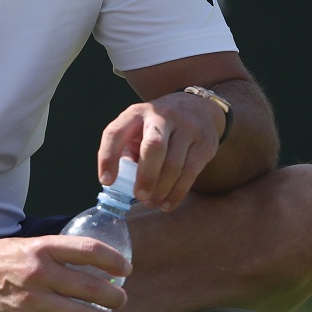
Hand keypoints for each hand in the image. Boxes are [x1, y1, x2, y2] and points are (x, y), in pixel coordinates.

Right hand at [0, 236, 130, 311]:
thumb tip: (99, 266)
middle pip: (91, 287)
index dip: (114, 260)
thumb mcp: (32, 245)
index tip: (126, 269)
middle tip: (121, 300)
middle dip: (114, 297)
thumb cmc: (3, 259)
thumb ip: (60, 254)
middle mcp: (39, 273)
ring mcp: (31, 301)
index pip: (89, 250)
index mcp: (43, 248)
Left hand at [98, 91, 225, 212]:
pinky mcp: (204, 143)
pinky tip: (167, 203)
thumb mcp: (137, 129)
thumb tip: (122, 184)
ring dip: (161, 189)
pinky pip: (190, 172)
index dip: (108, 157)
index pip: (115, 133)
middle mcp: (162, 116)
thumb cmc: (157, 127)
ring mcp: (187, 128)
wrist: (197, 107)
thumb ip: (128, 152)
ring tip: (151, 202)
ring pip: (174, 164)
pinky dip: (177, 192)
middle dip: (146, 176)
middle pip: (154, 147)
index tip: (106, 181)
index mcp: (136, 113)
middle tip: (139, 196)